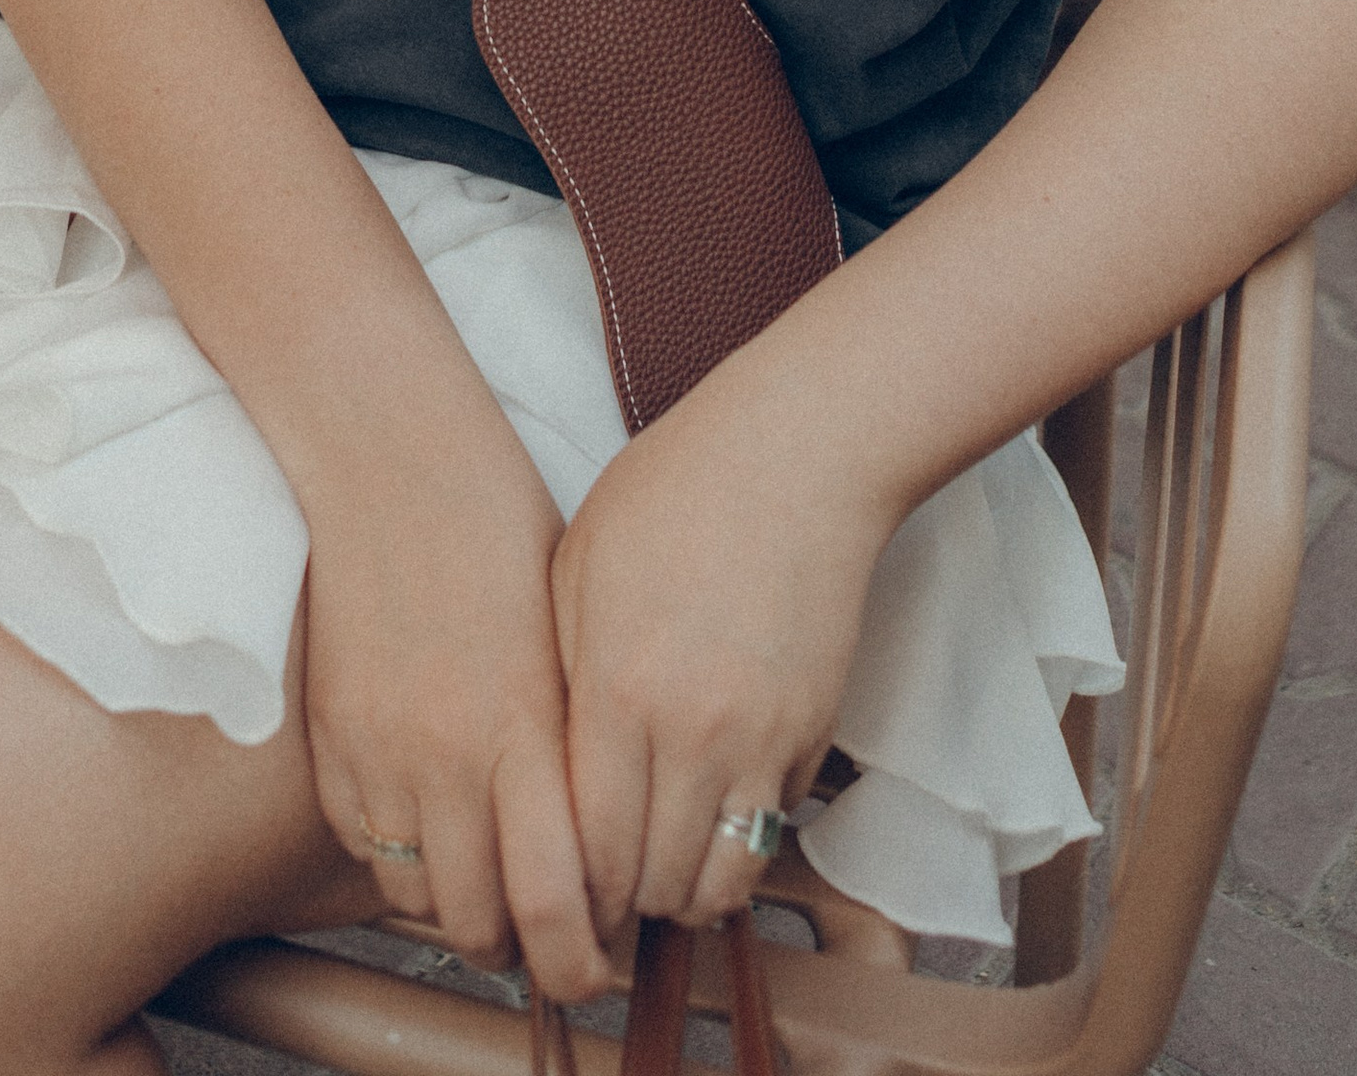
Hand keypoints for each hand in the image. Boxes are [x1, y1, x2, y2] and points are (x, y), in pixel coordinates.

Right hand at [300, 415, 612, 1002]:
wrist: (390, 456)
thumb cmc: (497, 518)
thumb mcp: (569, 627)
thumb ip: (577, 736)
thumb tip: (604, 823)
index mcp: (526, 724)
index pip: (557, 900)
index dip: (583, 955)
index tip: (599, 956)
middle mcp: (448, 753)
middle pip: (482, 923)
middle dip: (522, 952)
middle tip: (545, 941)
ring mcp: (378, 747)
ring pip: (415, 895)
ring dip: (456, 907)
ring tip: (488, 887)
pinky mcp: (328, 733)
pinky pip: (360, 841)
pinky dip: (396, 857)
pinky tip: (429, 829)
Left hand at [549, 353, 892, 937]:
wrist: (797, 453)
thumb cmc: (674, 492)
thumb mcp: (576, 570)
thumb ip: (557, 681)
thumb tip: (542, 776)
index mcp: (618, 690)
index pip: (586, 851)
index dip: (563, 888)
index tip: (548, 885)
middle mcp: (694, 733)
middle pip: (652, 887)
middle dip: (618, 902)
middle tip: (597, 884)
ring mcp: (764, 740)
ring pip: (720, 885)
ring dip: (681, 889)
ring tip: (653, 856)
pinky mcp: (814, 734)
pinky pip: (771, 832)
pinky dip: (738, 842)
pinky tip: (707, 803)